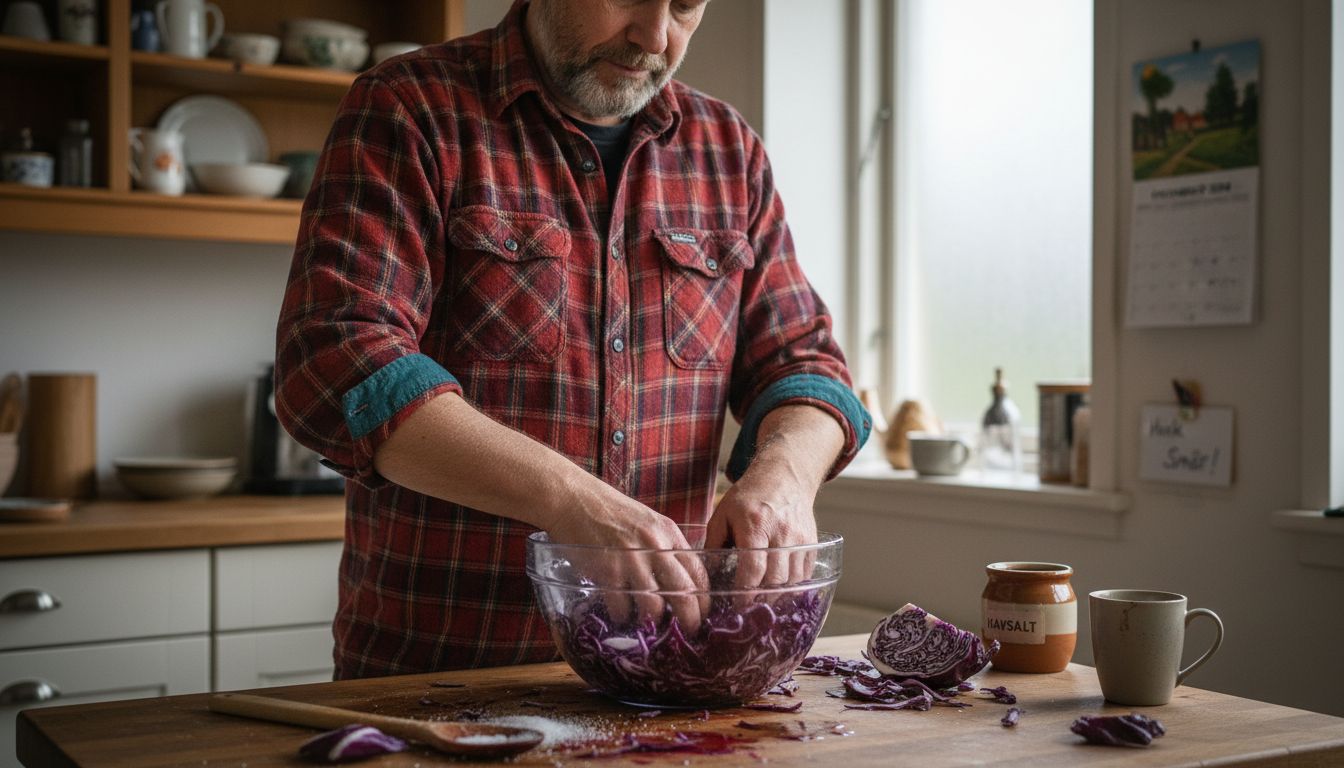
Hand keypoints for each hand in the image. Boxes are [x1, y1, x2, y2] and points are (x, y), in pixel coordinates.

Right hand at [546, 487, 708, 630]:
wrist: (574, 499)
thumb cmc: (610, 511)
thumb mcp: (647, 522)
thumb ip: (664, 546)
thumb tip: (679, 578)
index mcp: (669, 533)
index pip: (698, 571)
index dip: (704, 598)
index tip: (703, 613)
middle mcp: (655, 546)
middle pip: (684, 593)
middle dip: (690, 619)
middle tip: (688, 632)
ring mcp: (632, 560)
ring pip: (655, 606)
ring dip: (652, 621)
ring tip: (647, 624)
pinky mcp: (608, 571)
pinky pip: (622, 607)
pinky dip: (622, 617)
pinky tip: (620, 614)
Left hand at [705, 404, 842, 590]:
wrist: (784, 477)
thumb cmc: (749, 496)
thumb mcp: (723, 513)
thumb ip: (714, 542)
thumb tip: (707, 572)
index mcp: (755, 525)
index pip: (753, 569)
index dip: (745, 593)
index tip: (737, 606)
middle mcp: (781, 533)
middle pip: (775, 579)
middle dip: (761, 600)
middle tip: (749, 610)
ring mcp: (800, 539)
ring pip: (793, 581)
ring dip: (777, 596)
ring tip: (762, 603)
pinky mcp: (811, 543)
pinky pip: (805, 574)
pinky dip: (792, 587)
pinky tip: (779, 591)